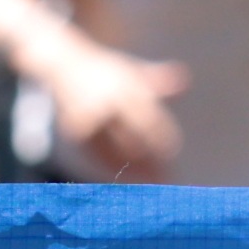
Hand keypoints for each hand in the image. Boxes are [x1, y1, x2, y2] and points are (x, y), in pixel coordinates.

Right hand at [35, 32, 190, 180]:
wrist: (63, 63)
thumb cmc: (105, 70)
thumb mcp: (131, 69)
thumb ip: (157, 79)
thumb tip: (185, 82)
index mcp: (126, 85)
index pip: (150, 119)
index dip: (162, 140)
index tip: (173, 156)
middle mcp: (107, 101)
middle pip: (134, 139)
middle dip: (151, 162)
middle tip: (166, 180)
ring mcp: (90, 117)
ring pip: (116, 152)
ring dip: (134, 171)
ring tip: (149, 185)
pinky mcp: (77, 131)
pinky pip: (99, 155)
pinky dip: (113, 169)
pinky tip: (125, 179)